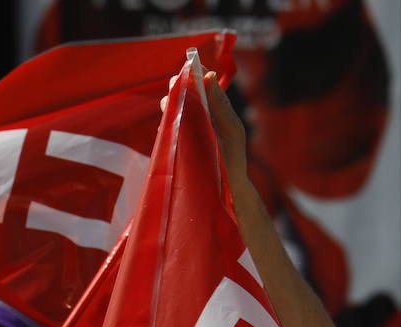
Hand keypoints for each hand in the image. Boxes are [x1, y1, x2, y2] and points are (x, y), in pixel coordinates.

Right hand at [160, 70, 247, 184]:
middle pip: (184, 92)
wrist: (227, 186)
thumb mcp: (230, 129)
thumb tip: (210, 74)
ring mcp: (185, 126)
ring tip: (171, 103)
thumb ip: (220, 105)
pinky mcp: (175, 141)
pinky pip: (167, 127)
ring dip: (170, 103)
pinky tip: (168, 124)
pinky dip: (167, 124)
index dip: (195, 73)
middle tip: (178, 84)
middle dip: (179, 85)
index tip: (190, 67)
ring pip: (173, 107)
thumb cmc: (232, 156)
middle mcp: (198, 113)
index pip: (203, 83)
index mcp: (214, 107)